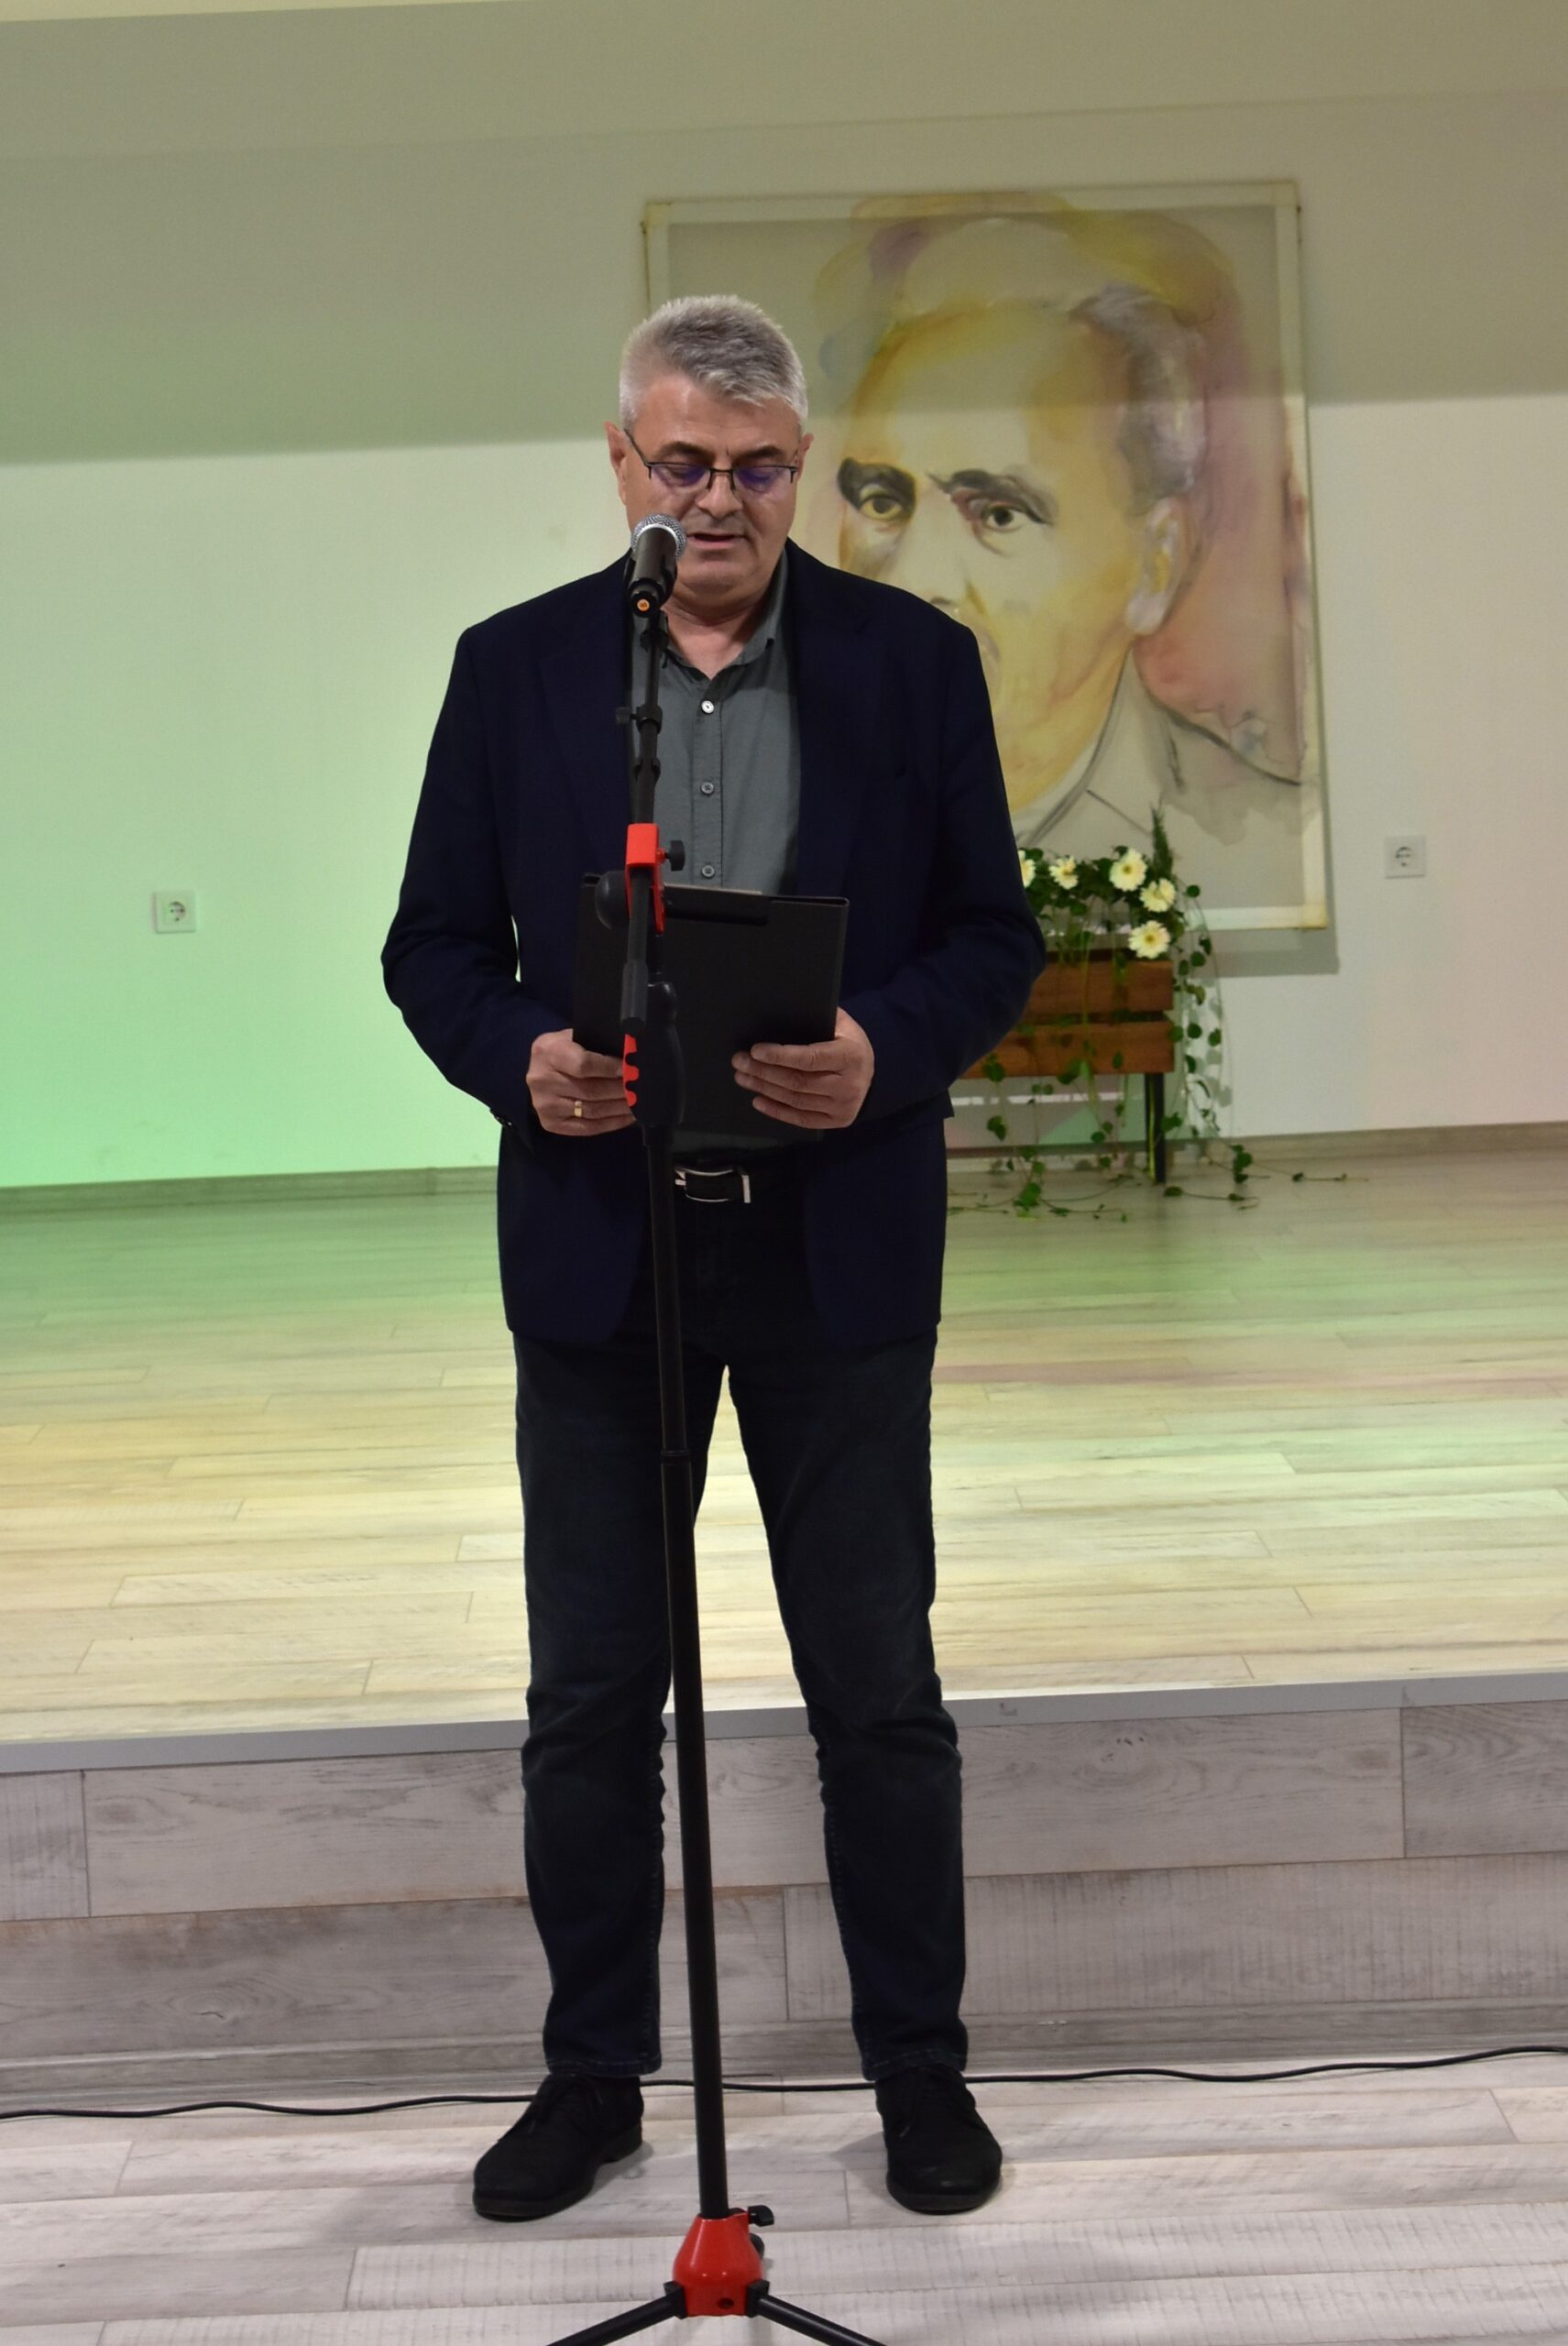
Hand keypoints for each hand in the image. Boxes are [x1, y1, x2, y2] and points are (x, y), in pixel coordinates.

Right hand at [527, 1028, 635, 1136]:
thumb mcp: (573, 1037)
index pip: (584, 1065)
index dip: (611, 1068)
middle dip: (621, 1090)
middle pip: (590, 1090)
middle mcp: (542, 1080)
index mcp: (548, 1052)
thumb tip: (629, 1056)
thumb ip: (596, 1045)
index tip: (630, 1069)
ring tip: (638, 1102)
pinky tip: (627, 1117)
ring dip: (620, 1108)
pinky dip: (612, 1123)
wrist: (537, 1070)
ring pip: (592, 1110)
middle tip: (640, 1088)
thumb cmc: (562, 1049)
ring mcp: (545, 1105)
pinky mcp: (551, 1123)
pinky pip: (588, 1127)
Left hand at [732, 1008, 874, 1130]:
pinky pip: (801, 1119)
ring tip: (743, 1078)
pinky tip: (758, 1100)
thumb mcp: (841, 1024)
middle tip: (739, 1062)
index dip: (780, 1055)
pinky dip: (777, 1111)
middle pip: (798, 1081)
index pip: (809, 1058)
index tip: (755, 1050)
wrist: (870, 1071)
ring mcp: (844, 1107)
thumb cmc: (848, 1041)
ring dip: (764, 1089)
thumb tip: (779, 1011)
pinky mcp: (837, 1121)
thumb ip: (818, 1018)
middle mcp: (849, 1085)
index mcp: (851, 1056)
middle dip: (763, 1071)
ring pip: (796, 1100)